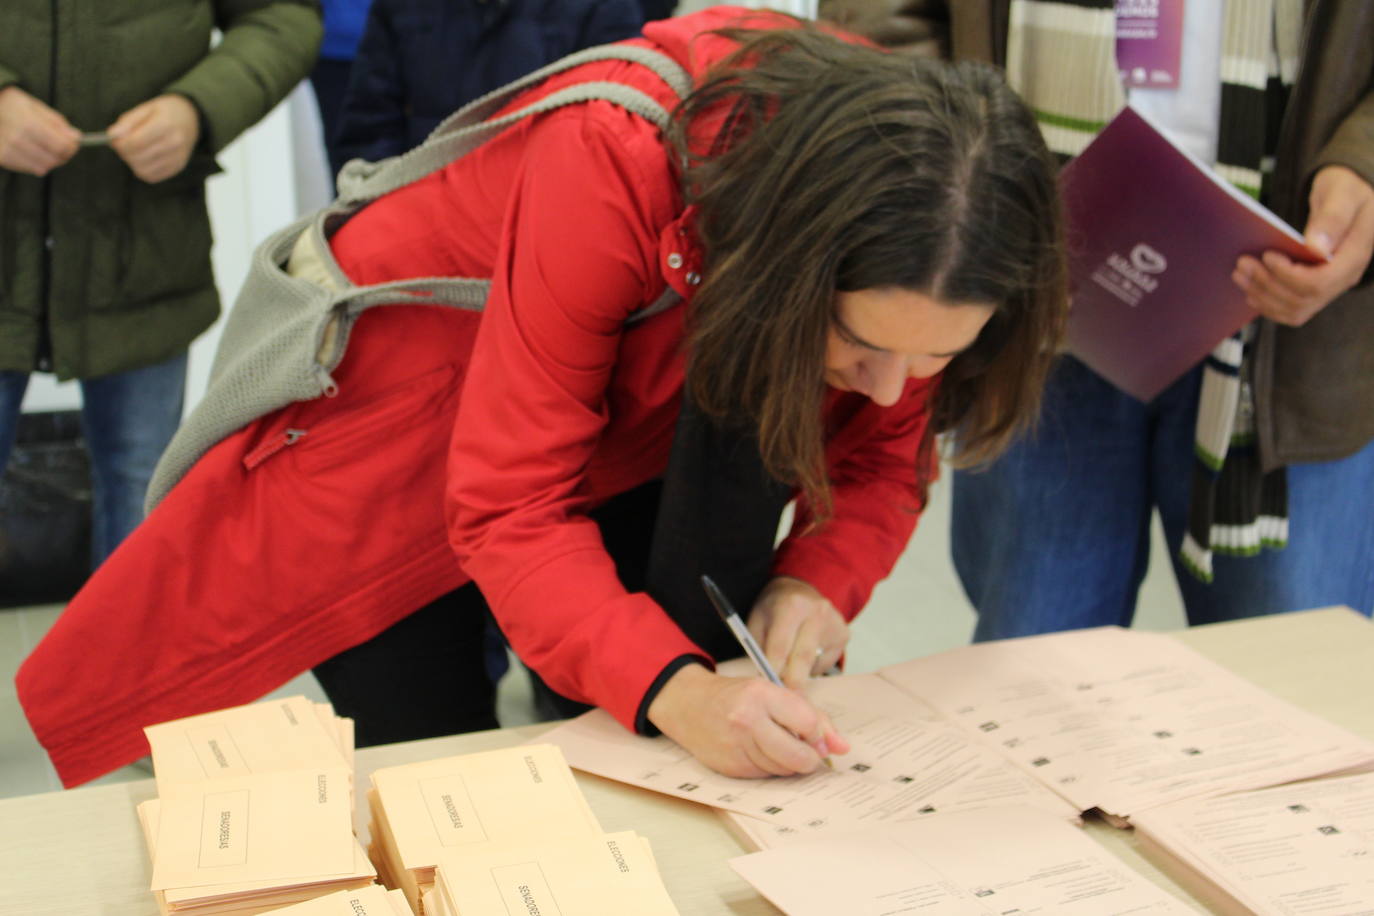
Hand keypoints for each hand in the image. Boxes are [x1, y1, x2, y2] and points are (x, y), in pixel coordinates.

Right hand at [0, 85, 79, 175]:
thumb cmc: (11, 106)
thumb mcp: (34, 106)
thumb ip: (56, 122)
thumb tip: (76, 137)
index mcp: (28, 123)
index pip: (61, 146)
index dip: (72, 147)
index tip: (73, 143)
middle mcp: (17, 139)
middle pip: (54, 159)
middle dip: (63, 155)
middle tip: (60, 147)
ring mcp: (8, 150)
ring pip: (44, 167)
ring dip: (49, 160)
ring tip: (44, 148)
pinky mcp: (2, 158)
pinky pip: (30, 169)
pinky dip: (36, 163)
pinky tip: (31, 151)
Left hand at [108, 94, 200, 182]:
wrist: (191, 119)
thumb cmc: (165, 112)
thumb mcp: (145, 108)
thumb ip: (127, 122)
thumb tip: (112, 136)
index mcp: (165, 124)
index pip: (135, 143)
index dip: (119, 144)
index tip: (114, 140)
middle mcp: (175, 143)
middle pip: (138, 158)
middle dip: (124, 153)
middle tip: (123, 145)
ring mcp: (178, 157)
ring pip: (143, 170)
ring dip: (132, 163)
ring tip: (134, 151)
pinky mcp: (177, 167)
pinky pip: (152, 177)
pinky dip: (142, 170)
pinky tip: (144, 159)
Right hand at [646, 663, 849, 777]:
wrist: (689, 705)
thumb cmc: (738, 697)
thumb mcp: (774, 693)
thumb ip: (813, 717)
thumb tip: (842, 748)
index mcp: (761, 694)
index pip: (808, 722)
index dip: (818, 733)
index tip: (815, 734)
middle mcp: (747, 721)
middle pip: (798, 756)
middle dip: (809, 758)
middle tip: (808, 752)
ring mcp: (736, 747)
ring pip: (784, 770)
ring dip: (789, 764)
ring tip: (778, 745)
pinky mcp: (730, 768)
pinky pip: (766, 776)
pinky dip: (771, 768)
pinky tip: (761, 753)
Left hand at [747, 576, 848, 687]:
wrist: (800, 589)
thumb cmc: (775, 607)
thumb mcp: (758, 619)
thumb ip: (759, 647)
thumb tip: (766, 678)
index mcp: (791, 606)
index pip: (781, 646)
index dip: (773, 671)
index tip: (768, 689)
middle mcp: (817, 613)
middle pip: (803, 658)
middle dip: (791, 682)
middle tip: (782, 699)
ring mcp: (834, 624)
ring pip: (815, 663)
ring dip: (801, 674)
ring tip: (789, 669)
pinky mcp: (844, 635)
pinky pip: (826, 662)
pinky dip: (813, 666)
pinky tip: (804, 654)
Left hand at [1233, 165, 1373, 325]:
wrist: (1347, 198)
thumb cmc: (1345, 191)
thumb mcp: (1342, 193)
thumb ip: (1332, 218)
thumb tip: (1316, 248)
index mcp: (1355, 255)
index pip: (1319, 282)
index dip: (1288, 275)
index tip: (1267, 255)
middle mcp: (1344, 277)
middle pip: (1302, 299)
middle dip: (1267, 283)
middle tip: (1242, 263)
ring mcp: (1330, 287)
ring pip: (1294, 309)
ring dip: (1262, 296)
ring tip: (1239, 274)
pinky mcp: (1315, 290)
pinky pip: (1291, 310)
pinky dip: (1267, 304)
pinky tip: (1250, 290)